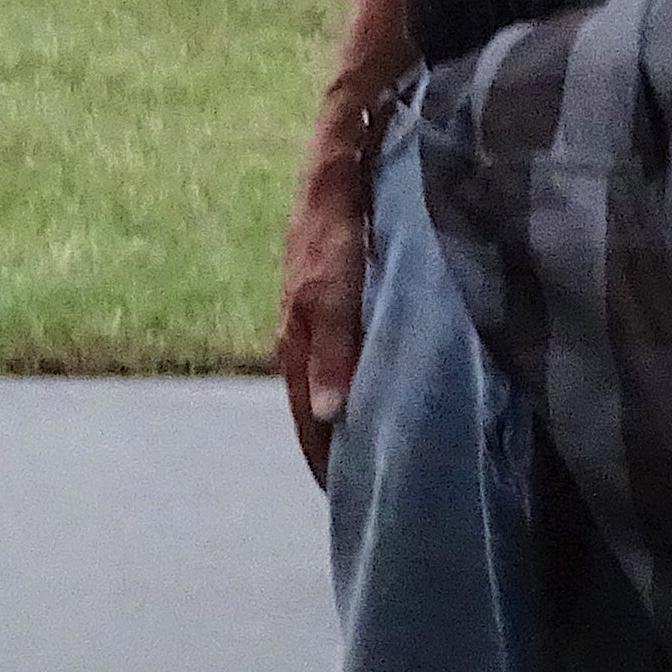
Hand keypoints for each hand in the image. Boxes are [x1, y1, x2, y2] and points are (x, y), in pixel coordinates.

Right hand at [276, 158, 370, 485]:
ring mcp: (314, 316)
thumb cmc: (337, 230)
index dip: (323, 461)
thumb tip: (330, 417)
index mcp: (296, 342)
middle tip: (364, 492)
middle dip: (332, 448)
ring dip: (343, 419)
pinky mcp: (333, 297)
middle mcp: (300, 336)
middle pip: (313, 408)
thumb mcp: (336, 293)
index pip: (307, 421)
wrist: (335, 166)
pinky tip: (376, 390)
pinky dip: (352, 385)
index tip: (345, 506)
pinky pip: (340, 358)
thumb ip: (335, 351)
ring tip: (372, 451)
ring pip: (326, 384)